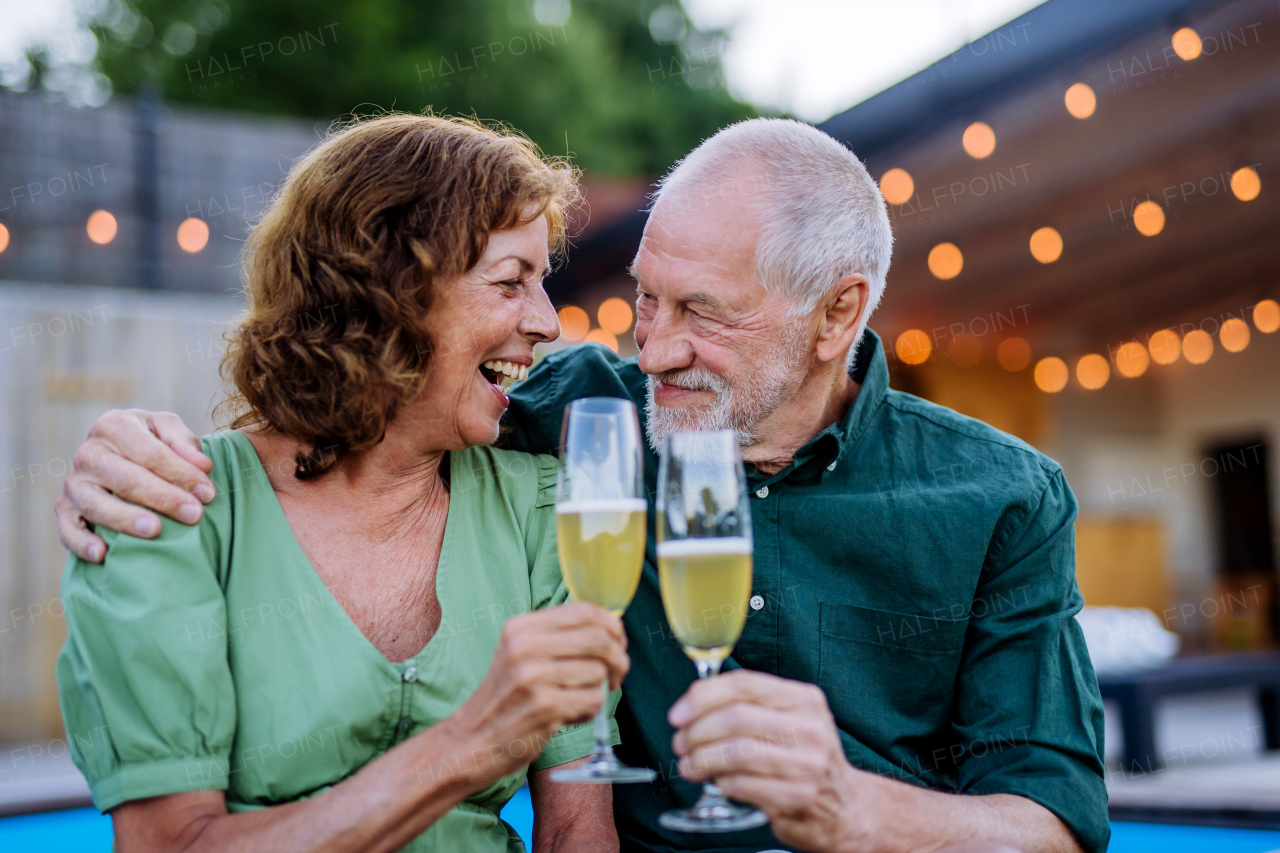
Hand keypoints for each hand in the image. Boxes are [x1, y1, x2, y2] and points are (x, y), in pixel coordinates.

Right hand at [56, 409, 214, 561]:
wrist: (115, 452)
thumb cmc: (149, 440)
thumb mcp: (166, 428)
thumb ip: (184, 441)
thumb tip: (203, 466)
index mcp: (114, 426)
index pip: (150, 452)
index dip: (181, 473)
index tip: (208, 493)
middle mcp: (88, 453)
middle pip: (125, 479)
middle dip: (162, 497)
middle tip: (194, 514)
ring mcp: (74, 482)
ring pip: (96, 504)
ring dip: (126, 519)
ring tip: (156, 531)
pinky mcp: (64, 509)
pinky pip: (68, 529)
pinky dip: (82, 543)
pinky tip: (103, 554)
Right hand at [442, 601, 629, 784]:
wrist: (471, 741)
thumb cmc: (505, 699)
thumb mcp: (519, 653)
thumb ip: (557, 637)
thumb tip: (610, 629)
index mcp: (521, 627)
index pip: (584, 610)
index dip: (611, 625)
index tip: (618, 643)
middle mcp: (526, 647)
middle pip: (599, 639)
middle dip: (618, 658)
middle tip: (616, 674)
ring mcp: (534, 677)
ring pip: (599, 672)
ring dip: (599, 689)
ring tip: (577, 699)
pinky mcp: (545, 707)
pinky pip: (593, 700)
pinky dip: (590, 710)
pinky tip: (570, 715)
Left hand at [669, 669, 873, 852]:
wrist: (845, 806)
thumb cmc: (804, 758)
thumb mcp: (789, 720)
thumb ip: (749, 706)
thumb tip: (694, 702)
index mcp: (804, 699)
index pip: (744, 684)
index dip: (702, 696)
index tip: (678, 714)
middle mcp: (809, 727)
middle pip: (736, 718)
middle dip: (696, 732)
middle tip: (680, 744)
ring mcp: (808, 763)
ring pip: (737, 752)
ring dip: (702, 759)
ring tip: (690, 766)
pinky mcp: (800, 796)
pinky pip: (744, 784)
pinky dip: (722, 783)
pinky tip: (719, 782)